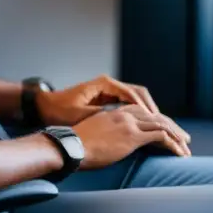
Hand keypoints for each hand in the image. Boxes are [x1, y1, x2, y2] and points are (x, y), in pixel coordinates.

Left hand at [35, 74, 160, 125]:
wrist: (45, 107)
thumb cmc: (59, 111)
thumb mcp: (80, 114)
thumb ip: (102, 116)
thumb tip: (123, 120)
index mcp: (104, 84)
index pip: (133, 94)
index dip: (147, 110)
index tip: (158, 124)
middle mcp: (109, 84)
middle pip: (140, 94)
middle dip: (154, 110)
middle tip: (167, 126)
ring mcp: (109, 91)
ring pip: (136, 99)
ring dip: (149, 113)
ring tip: (162, 128)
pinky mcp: (107, 99)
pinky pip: (129, 104)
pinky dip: (140, 114)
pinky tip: (147, 128)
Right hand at [72, 104, 190, 169]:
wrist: (71, 146)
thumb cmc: (76, 145)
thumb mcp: (92, 132)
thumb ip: (105, 132)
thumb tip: (109, 142)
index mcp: (114, 112)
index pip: (141, 111)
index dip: (156, 121)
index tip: (164, 131)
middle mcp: (124, 114)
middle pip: (155, 117)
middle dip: (172, 127)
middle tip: (183, 138)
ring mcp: (129, 124)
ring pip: (161, 125)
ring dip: (176, 136)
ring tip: (186, 148)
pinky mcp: (133, 137)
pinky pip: (161, 137)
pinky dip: (173, 144)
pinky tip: (180, 153)